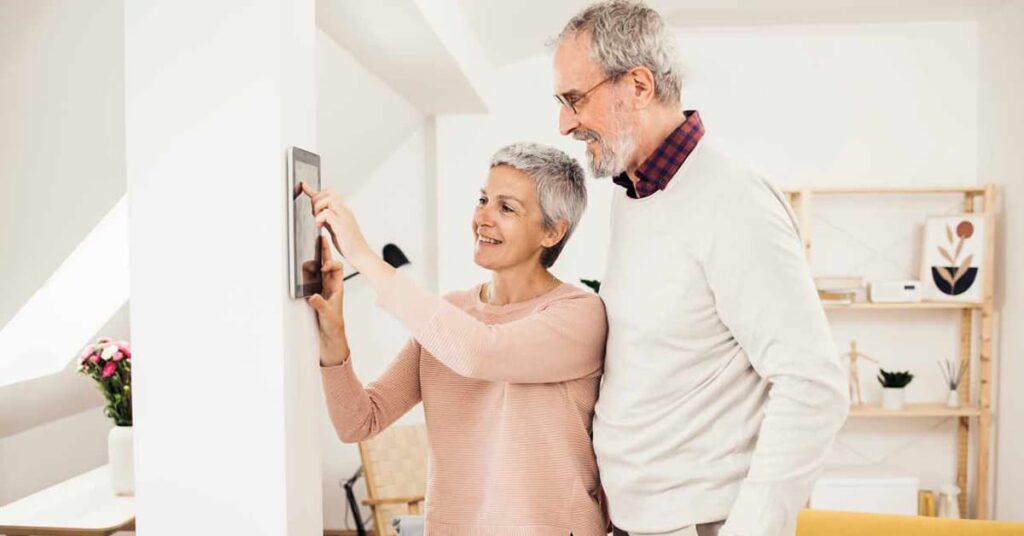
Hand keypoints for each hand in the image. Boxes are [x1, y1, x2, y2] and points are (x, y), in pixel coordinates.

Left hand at [300, 183, 372, 269]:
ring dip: (318, 207)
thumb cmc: (350, 244)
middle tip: (315, 215)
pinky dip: (320, 218)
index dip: (314, 190)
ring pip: (329, 198)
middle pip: (329, 192)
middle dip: (317, 201)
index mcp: (343, 211)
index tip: (303, 186)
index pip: (330, 193)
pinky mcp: (342, 225)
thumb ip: (326, 218)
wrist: (361, 256)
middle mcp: (345, 210)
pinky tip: (320, 227)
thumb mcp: (334, 228)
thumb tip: (318, 213)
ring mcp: (344, 217)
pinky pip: (328, 213)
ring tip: (319, 221)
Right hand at [305, 235, 349, 365]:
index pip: (337, 269)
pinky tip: (304, 266)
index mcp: (337, 288)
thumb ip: (320, 305)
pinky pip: (313, 280)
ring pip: (320, 270)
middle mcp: (330, 287)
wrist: (331, 337)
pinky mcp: (315, 295)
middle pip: (327, 265)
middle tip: (320, 238)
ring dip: (317, 259)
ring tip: (313, 246)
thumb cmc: (333, 325)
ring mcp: (323, 290)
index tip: (324, 265)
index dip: (331, 263)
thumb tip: (313, 296)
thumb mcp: (327, 314)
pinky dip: (310, 272)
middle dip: (324, 252)